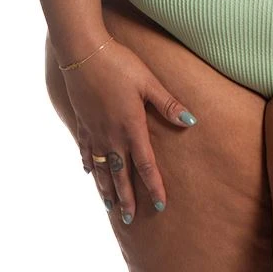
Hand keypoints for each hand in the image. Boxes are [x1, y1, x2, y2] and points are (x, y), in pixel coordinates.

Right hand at [62, 37, 197, 223]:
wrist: (84, 54)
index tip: (160, 204)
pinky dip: (88, 165)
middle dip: (127, 198)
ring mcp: (94, 131)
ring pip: (101, 169)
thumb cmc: (120, 64)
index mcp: (131, 128)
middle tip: (130, 219)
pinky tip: (89, 173)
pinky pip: (85, 151)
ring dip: (106, 189)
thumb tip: (191, 122)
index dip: (154, 186)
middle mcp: (111, 136)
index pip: (145, 165)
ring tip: (111, 206)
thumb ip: (168, 104)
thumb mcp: (149, 82)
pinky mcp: (82, 123)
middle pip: (120, 175)